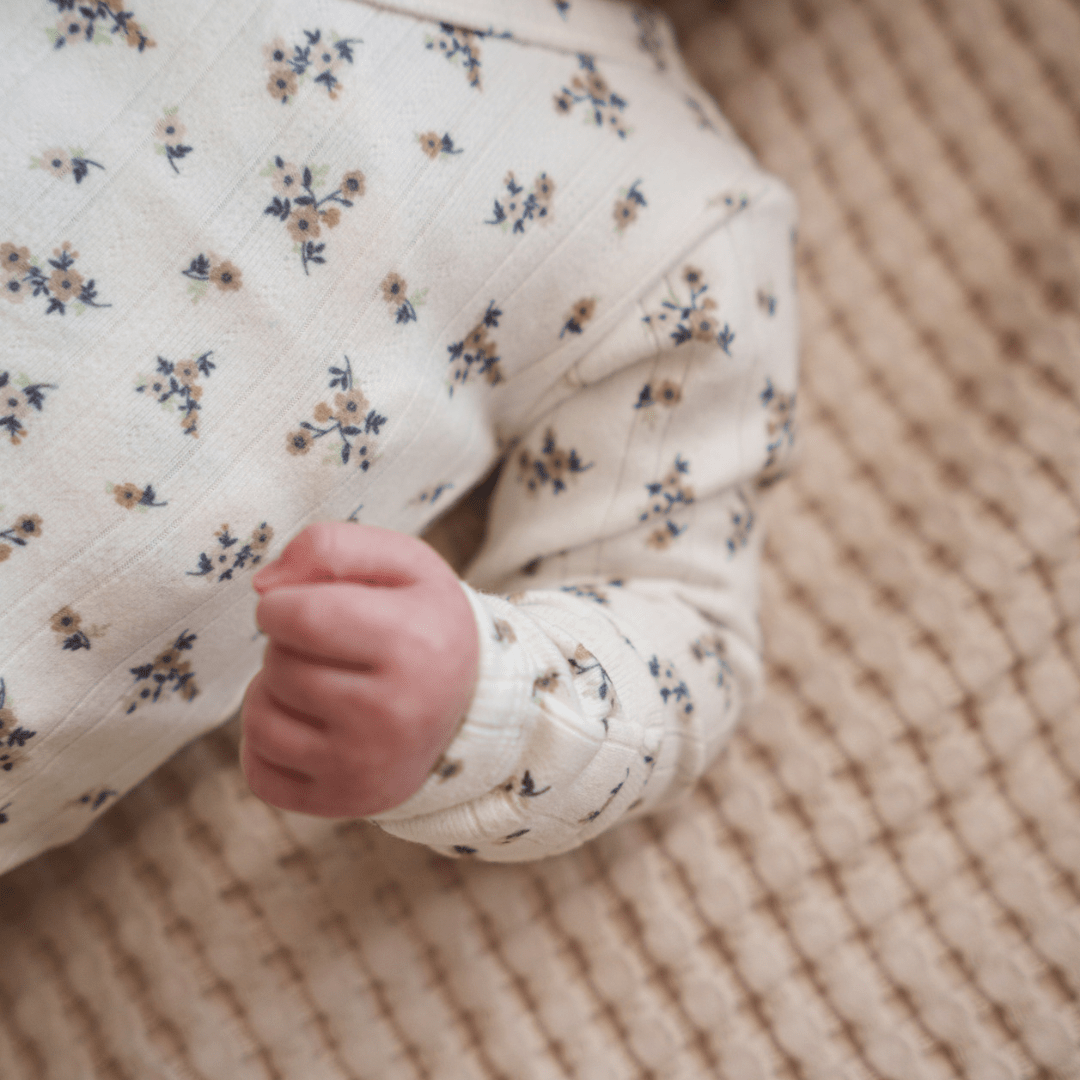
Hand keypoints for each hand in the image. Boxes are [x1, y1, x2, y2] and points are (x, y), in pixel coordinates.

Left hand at [240, 521, 479, 817]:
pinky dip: (268, 744)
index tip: (301, 606)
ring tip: (317, 684)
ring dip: (273, 692)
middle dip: (287, 647)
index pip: (298, 616)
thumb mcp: (402, 563)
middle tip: (329, 650)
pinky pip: (259, 772)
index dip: (281, 604)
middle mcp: (393, 713)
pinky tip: (308, 726)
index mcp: (412, 643)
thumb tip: (263, 588)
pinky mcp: (345, 802)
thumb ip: (331, 546)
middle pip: (278, 666)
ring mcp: (367, 766)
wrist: (473, 707)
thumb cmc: (424, 623)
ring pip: (259, 719)